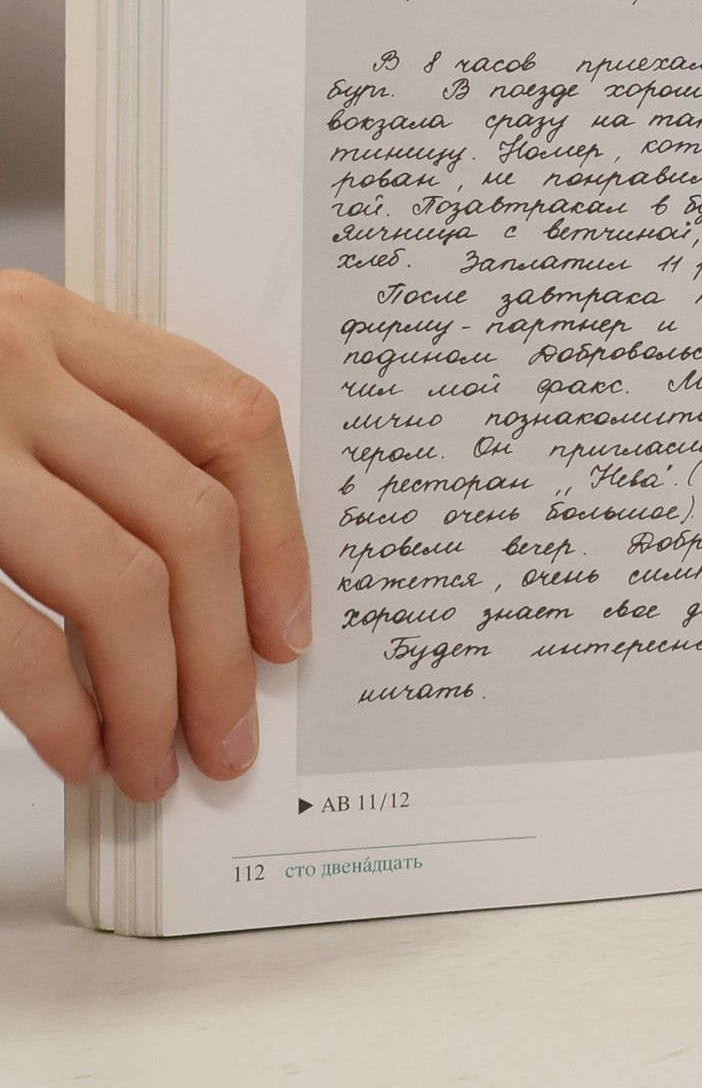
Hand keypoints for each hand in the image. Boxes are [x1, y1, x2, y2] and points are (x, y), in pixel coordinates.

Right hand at [0, 271, 309, 798]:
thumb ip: (92, 440)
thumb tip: (221, 597)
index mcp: (56, 324)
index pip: (231, 420)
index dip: (279, 537)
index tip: (289, 632)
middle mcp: (11, 365)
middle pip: (187, 519)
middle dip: (225, 651)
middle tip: (232, 735)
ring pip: (119, 582)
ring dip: (156, 697)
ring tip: (158, 763)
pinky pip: (12, 637)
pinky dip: (64, 714)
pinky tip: (79, 755)